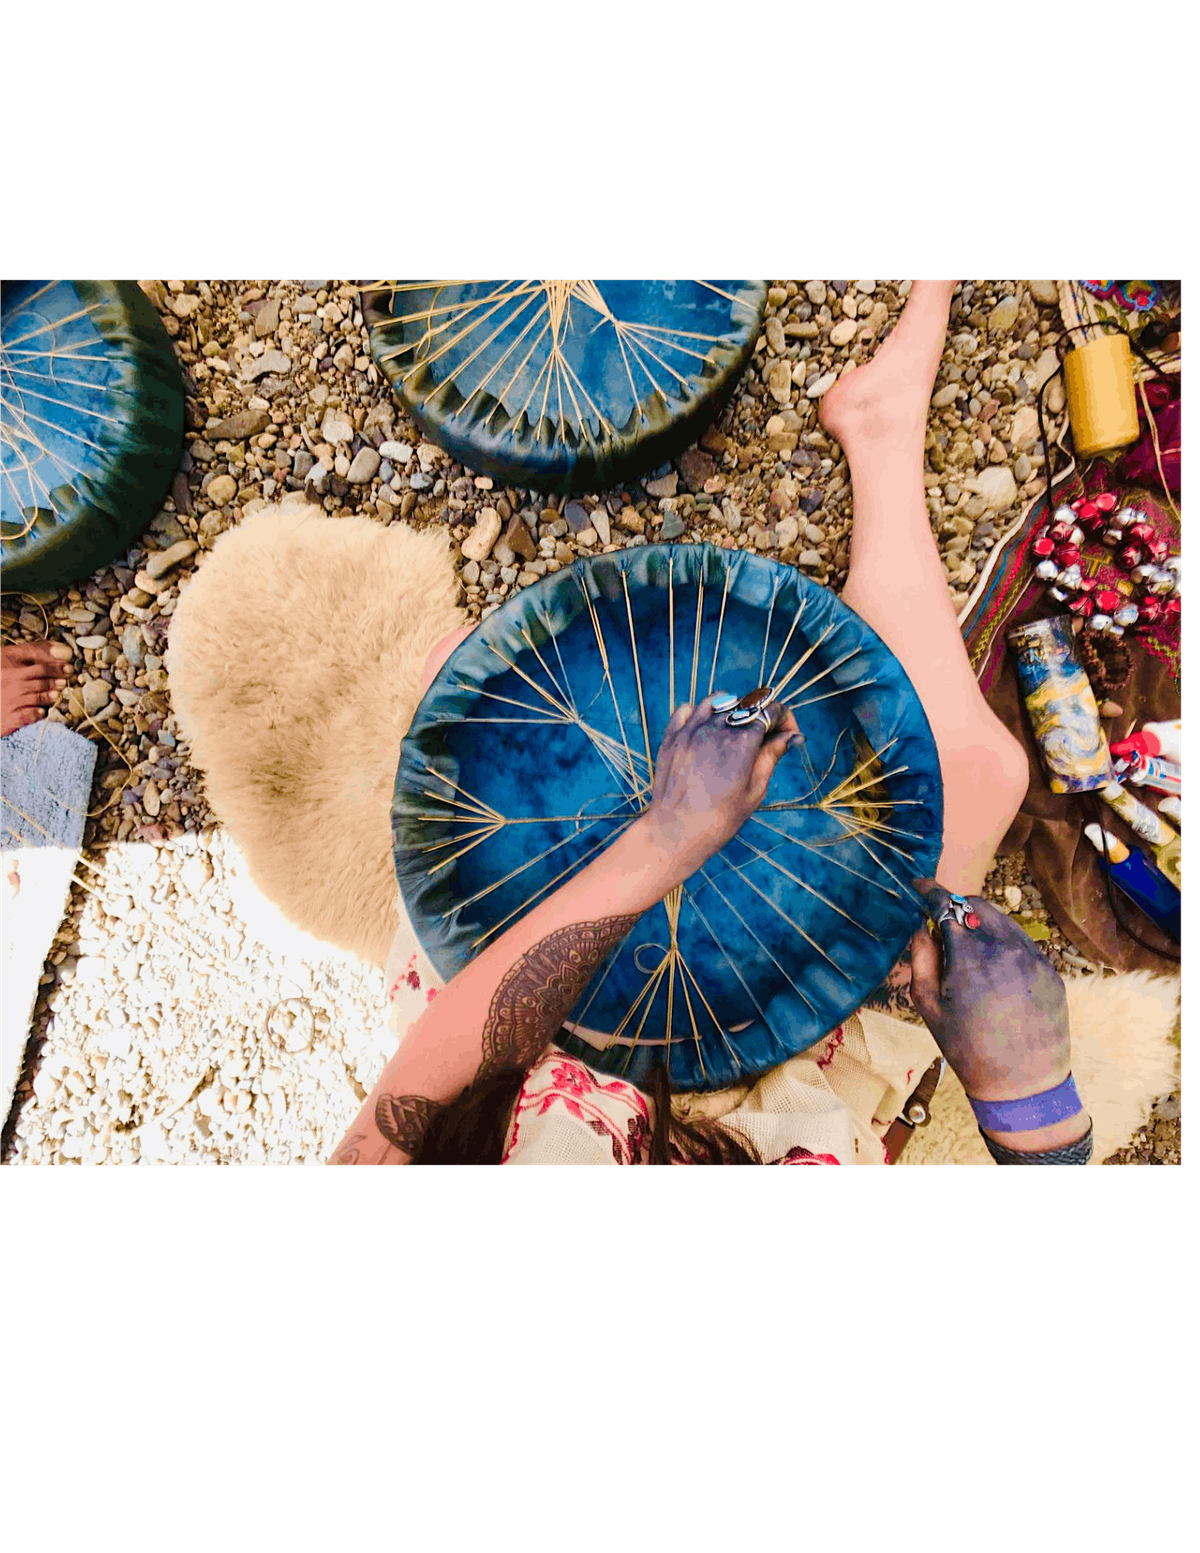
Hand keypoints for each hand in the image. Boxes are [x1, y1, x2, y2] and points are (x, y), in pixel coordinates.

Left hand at [639, 692, 799, 884]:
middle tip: (765, 739)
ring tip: (736, 731)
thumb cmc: (720, 818)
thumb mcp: (755, 790)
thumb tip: (791, 736)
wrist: (676, 831)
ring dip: (733, 710)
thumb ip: (771, 756)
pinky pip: (687, 709)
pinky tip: (706, 729)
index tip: (788, 734)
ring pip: (718, 701)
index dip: (785, 719)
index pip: (770, 711)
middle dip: (762, 716)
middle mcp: (716, 729)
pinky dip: (700, 713)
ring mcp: (691, 730)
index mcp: (742, 742)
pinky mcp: (671, 736)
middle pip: (747, 704)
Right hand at [907, 879, 1072, 1103]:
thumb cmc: (969, 1049)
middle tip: (942, 919)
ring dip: (980, 921)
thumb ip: (921, 959)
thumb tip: (923, 927)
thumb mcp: (930, 1007)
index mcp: (970, 957)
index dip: (930, 891)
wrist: (1023, 1084)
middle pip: (977, 904)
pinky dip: (1002, 941)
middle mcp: (1005, 949)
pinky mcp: (1049, 970)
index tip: (919, 885)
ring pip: (1002, 920)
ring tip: (967, 945)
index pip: (948, 906)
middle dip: (957, 905)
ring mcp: (1032, 957)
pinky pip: (1021, 942)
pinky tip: (993, 966)